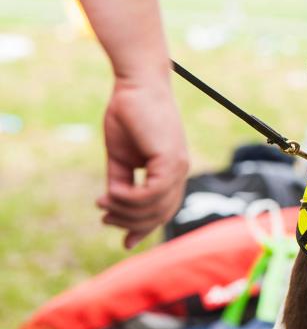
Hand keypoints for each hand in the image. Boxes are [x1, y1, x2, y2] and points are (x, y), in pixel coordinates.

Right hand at [96, 76, 188, 247]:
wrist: (136, 86)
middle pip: (160, 214)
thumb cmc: (128, 115)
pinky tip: (113, 193)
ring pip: (155, 207)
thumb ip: (121, 182)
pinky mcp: (171, 159)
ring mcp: (178, 166)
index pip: (163, 209)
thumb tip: (114, 208)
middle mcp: (179, 171)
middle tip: (105, 218)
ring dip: (125, 212)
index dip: (144, 228)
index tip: (124, 242)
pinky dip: (129, 199)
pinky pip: (152, 193)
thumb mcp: (121, 158)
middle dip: (130, 223)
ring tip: (104, 203)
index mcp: (171, 171)